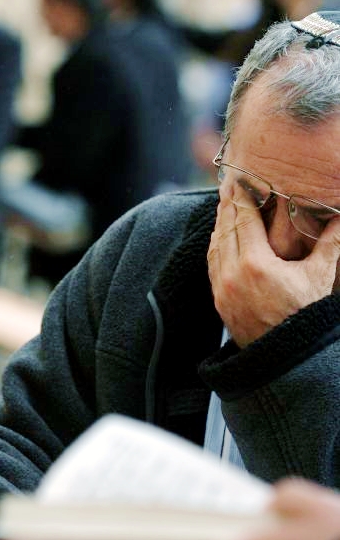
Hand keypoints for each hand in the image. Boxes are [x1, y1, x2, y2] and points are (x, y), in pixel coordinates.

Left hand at [207, 184, 339, 345]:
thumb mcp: (318, 277)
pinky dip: (215, 247)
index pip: (244, 220)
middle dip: (227, 207)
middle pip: (225, 229)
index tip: (239, 181)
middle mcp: (233, 274)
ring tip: (224, 208)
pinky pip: (212, 265)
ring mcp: (222, 288)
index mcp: (256, 264)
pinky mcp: (218, 300)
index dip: (241, 199)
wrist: (287, 358)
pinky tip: (220, 238)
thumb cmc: (305, 315)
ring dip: (219, 225)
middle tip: (227, 188)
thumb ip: (329, 244)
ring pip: (215, 246)